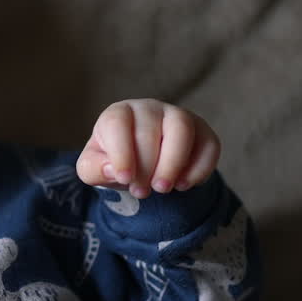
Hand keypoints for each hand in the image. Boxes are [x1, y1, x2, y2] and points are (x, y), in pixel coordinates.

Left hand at [76, 99, 220, 198]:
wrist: (140, 164)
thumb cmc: (113, 161)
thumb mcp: (93, 168)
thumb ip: (94, 169)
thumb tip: (113, 170)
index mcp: (118, 114)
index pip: (117, 124)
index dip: (121, 152)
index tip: (124, 179)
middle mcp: (149, 108)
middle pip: (150, 130)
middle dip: (146, 166)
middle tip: (141, 192)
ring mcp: (178, 117)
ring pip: (182, 129)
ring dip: (173, 163)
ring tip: (162, 188)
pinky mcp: (202, 131)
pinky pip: (208, 144)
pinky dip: (199, 168)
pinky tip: (184, 185)